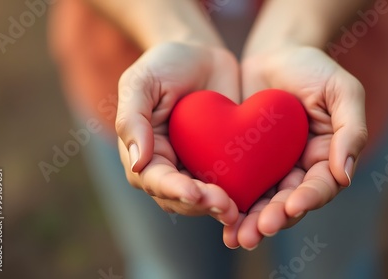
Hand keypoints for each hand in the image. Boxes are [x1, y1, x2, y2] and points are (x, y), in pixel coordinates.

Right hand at [116, 42, 239, 224]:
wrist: (203, 56)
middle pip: (181, 198)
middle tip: (224, 206)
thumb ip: (132, 119)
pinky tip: (254, 200)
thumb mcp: (141, 82)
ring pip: (205, 199)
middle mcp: (171, 166)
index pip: (155, 179)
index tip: (194, 193)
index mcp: (146, 152)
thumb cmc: (165, 65)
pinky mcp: (223, 163)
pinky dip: (240, 196)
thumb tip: (137, 163)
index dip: (174, 189)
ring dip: (220, 207)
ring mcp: (198, 167)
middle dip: (201, 205)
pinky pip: (231, 185)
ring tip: (238, 210)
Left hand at [223, 46, 367, 249]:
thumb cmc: (312, 67)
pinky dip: (232, 202)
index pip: (322, 185)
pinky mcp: (247, 162)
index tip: (292, 206)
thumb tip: (346, 175)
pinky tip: (219, 215)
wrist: (274, 53)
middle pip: (290, 203)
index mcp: (327, 156)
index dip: (309, 198)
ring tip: (236, 238)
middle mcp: (300, 168)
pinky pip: (240, 185)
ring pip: (264, 201)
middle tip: (255, 233)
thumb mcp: (341, 90)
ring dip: (251, 222)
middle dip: (273, 219)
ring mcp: (272, 167)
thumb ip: (351, 129)